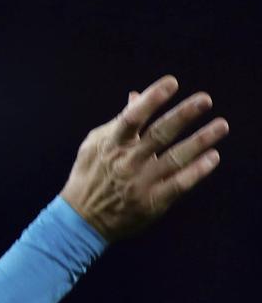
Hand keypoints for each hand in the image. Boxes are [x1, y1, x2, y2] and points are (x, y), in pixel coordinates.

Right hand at [60, 75, 227, 241]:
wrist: (82, 219)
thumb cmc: (89, 176)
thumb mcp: (95, 145)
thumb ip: (119, 121)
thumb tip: (136, 95)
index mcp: (111, 145)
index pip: (132, 117)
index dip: (151, 99)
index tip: (171, 83)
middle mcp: (127, 162)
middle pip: (159, 134)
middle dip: (183, 115)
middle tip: (205, 99)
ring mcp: (141, 182)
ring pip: (174, 158)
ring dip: (200, 141)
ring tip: (221, 126)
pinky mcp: (152, 202)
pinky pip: (179, 184)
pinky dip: (196, 171)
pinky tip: (212, 157)